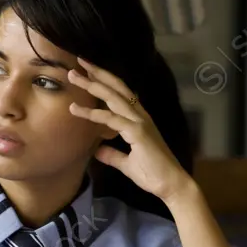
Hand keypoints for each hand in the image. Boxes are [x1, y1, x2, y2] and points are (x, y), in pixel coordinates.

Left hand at [68, 57, 191, 203]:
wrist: (172, 185)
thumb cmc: (153, 174)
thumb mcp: (126, 164)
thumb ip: (112, 155)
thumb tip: (98, 151)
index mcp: (138, 120)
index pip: (119, 94)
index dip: (104, 81)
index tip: (87, 71)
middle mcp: (139, 116)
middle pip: (115, 88)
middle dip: (97, 73)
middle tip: (79, 61)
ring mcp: (139, 123)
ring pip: (113, 97)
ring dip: (92, 85)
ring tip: (74, 75)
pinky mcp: (138, 133)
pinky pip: (112, 120)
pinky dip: (94, 114)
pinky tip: (77, 110)